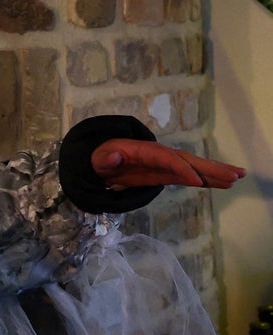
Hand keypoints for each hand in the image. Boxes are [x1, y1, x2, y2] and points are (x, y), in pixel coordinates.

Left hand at [91, 139, 245, 190]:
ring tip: (238, 177)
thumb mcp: (96, 158)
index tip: (197, 181)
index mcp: (143, 150)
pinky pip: (188, 177)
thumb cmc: (99, 157)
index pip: (165, 158)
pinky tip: (223, 184)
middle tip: (234, 175)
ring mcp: (163, 165)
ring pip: (192, 167)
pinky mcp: (164, 174)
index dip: (181, 168)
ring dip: (214, 172)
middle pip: (187, 160)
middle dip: (210, 167)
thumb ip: (104, 158)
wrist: (99, 159)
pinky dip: (205, 180)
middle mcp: (158, 155)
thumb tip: (114, 156)